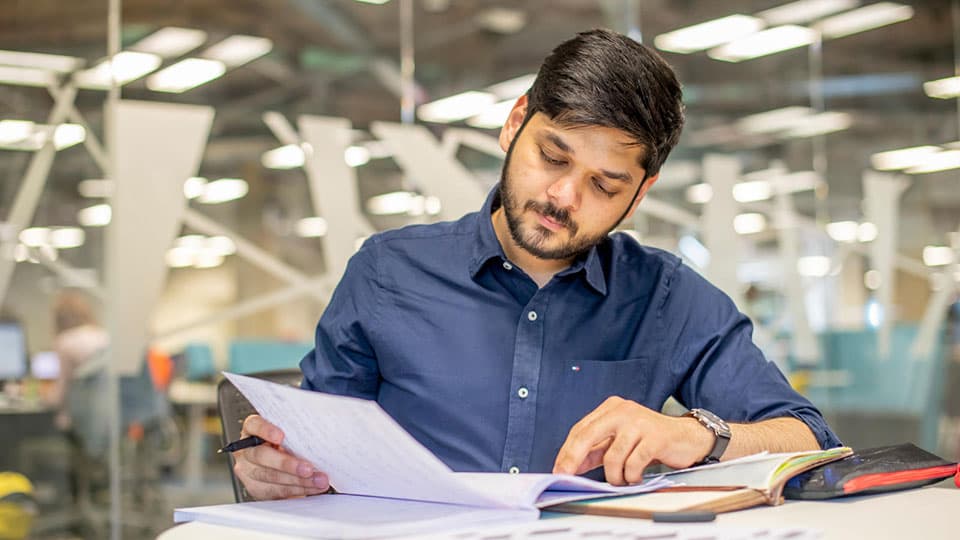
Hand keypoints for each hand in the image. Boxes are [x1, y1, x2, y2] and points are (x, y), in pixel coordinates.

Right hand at [233, 414, 330, 499]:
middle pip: (261, 456)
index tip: (281, 436)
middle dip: (287, 464)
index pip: (254, 425)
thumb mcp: (290, 433)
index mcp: (252, 430)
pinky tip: (312, 487)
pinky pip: (275, 492)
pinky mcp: (256, 489)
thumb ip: (296, 432)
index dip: (266, 430)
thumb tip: (319, 434)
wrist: (282, 465)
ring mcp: (248, 471)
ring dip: (297, 481)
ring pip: (269, 477)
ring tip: (318, 480)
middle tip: (308, 469)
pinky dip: (297, 490)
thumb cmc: (289, 443)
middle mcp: (247, 450)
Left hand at [553, 396, 712, 484]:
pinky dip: (632, 476)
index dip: (567, 451)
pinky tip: (636, 476)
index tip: (559, 469)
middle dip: (574, 459)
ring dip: (615, 476)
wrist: (686, 437)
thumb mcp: (619, 441)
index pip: (581, 429)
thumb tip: (571, 466)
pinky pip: (633, 463)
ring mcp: (639, 422)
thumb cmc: (650, 439)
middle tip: (567, 476)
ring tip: (622, 480)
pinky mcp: (655, 437)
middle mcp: (623, 410)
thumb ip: (596, 450)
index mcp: (611, 408)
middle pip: (588, 435)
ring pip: (612, 456)